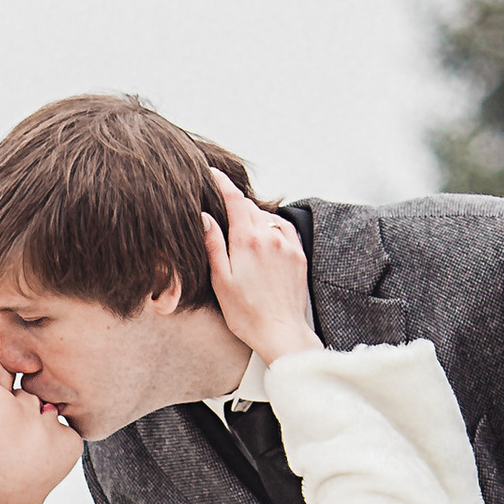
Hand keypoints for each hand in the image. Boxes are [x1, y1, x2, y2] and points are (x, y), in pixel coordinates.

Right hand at [201, 178, 316, 368]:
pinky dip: (272, 226)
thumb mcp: (220, 280)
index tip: (213, 172)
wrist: (281, 332)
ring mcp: (287, 244)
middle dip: (236, 205)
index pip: (235, 200)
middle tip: (222, 209)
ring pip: (268, 217)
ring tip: (242, 228)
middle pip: (251, 208)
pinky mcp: (299, 255)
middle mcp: (270, 236)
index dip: (223, 183)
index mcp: (247, 240)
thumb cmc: (246, 313)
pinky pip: (284, 229)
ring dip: (254, 217)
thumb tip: (205, 218)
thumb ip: (213, 245)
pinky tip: (265, 236)